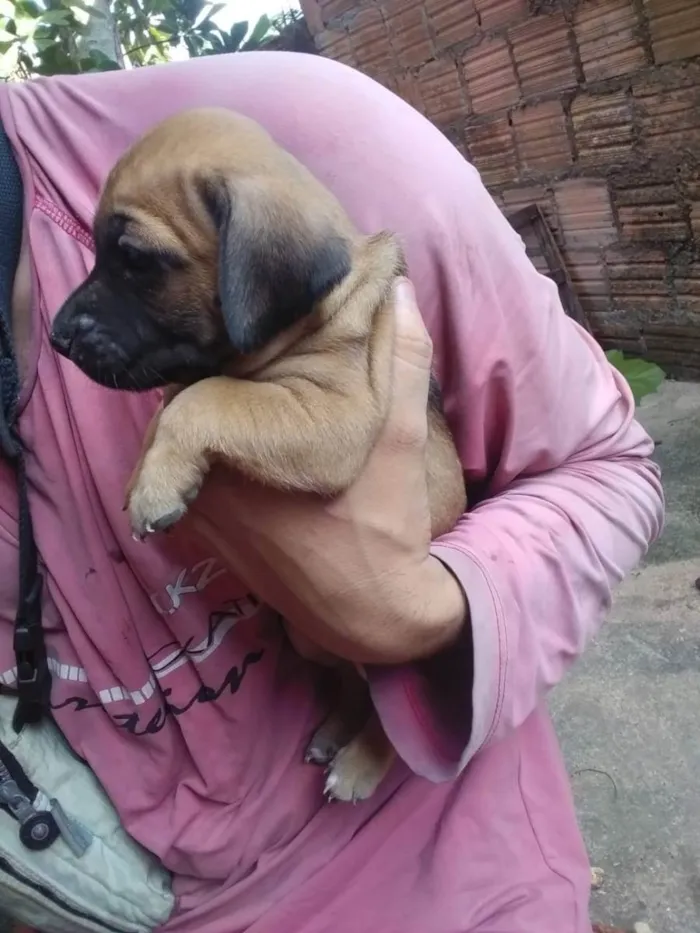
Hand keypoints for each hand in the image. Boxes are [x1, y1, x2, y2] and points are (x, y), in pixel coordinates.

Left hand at [185, 279, 466, 664]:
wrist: (371, 615)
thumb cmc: (383, 525)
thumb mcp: (400, 436)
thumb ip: (398, 358)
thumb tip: (396, 289)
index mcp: (230, 449)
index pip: (207, 366)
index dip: (238, 344)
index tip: (270, 335)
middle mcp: (196, 483)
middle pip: (195, 399)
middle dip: (230, 379)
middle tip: (275, 367)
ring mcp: (194, 514)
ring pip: (194, 437)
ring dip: (225, 418)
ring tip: (272, 405)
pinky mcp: (200, 537)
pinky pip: (195, 472)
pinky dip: (220, 456)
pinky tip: (263, 452)